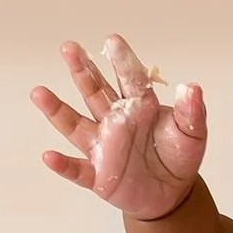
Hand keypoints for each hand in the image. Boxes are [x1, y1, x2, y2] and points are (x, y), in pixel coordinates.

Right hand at [32, 35, 207, 223]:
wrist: (172, 192)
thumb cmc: (178, 155)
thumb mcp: (193, 132)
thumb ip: (192, 111)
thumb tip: (192, 88)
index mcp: (139, 106)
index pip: (129, 79)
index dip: (121, 61)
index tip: (112, 40)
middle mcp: (115, 121)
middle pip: (94, 91)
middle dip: (82, 70)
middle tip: (69, 47)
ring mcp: (103, 147)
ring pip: (75, 124)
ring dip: (57, 110)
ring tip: (39, 92)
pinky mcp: (98, 175)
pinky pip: (76, 169)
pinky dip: (62, 164)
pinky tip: (49, 155)